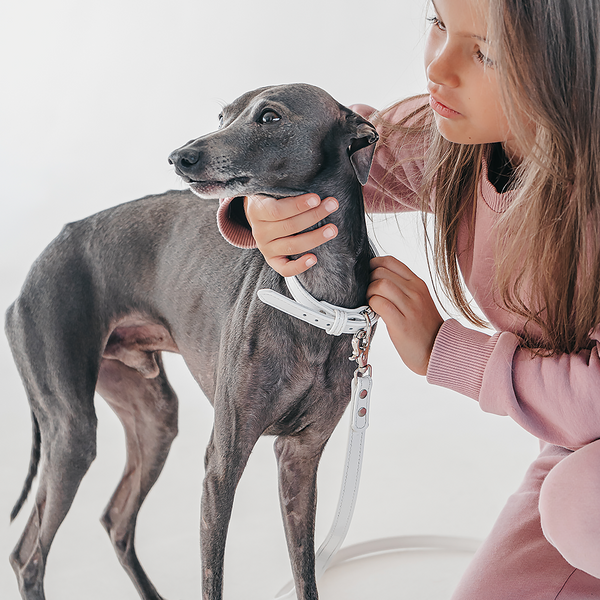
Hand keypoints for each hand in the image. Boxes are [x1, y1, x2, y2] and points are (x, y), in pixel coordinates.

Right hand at [244, 194, 338, 276]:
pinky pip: (285, 269)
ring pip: (292, 246)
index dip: (298, 205)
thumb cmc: (273, 199)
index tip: (316, 198)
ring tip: (332, 229)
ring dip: (315, 238)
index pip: (277, 211)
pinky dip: (299, 266)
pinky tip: (314, 258)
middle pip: (289, 227)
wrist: (259, 215)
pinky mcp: (272, 260)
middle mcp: (259, 231)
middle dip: (314, 216)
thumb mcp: (273, 190)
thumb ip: (287, 189)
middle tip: (332, 205)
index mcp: (257, 211)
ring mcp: (265, 248)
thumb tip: (314, 190)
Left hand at [367, 256, 443, 375]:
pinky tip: (375, 313)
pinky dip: (372, 305)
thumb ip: (401, 287)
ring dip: (369, 293)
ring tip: (372, 303)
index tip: (369, 276)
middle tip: (370, 294)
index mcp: (418, 284)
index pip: (390, 261)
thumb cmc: (424, 328)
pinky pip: (380, 304)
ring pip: (380, 285)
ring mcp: (410, 307)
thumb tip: (376, 278)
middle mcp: (415, 292)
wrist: (438, 350)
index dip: (374, 265)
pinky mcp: (402, 323)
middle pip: (381, 272)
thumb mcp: (417, 300)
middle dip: (369, 280)